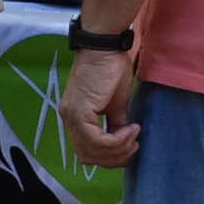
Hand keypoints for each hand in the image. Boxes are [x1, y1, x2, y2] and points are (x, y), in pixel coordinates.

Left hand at [59, 47, 139, 166]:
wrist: (104, 45)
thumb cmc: (110, 66)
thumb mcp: (117, 102)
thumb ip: (117, 123)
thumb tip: (125, 140)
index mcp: (75, 117)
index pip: (88, 151)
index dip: (110, 156)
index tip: (131, 146)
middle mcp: (69, 119)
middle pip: (88, 157)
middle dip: (114, 158)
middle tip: (134, 146)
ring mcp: (72, 117)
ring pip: (92, 152)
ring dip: (117, 150)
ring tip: (134, 137)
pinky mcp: (79, 112)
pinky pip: (97, 140)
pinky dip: (116, 140)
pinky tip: (130, 130)